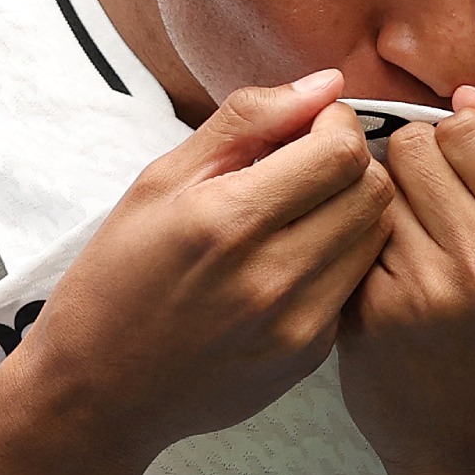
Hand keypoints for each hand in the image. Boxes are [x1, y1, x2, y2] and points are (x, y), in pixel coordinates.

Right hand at [16, 69, 394, 471]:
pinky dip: (340, 257)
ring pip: (376, 237)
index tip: (309, 126)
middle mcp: (271, 277)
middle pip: (372, 192)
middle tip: (309, 163)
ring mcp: (296, 325)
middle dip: (351, 161)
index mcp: (227, 220)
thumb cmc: (119, 274)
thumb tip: (325, 83)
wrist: (98, 391)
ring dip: (353, 207)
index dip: (336, 124)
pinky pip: (356, 283)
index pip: (341, 152)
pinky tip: (295, 256)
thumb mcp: (161, 179)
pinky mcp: (308, 357)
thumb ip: (247, 120)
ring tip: (304, 208)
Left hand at [336, 87, 474, 474]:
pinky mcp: (373, 313)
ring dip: (382, 201)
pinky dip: (360, 244)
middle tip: (429, 213)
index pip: (471, 127)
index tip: (460, 176)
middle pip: (414, 145)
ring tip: (407, 242)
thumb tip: (469, 93)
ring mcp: (429, 288)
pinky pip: (350, 231)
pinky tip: (382, 277)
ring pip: (374, 183)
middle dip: (414, 168)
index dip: (455, 143)